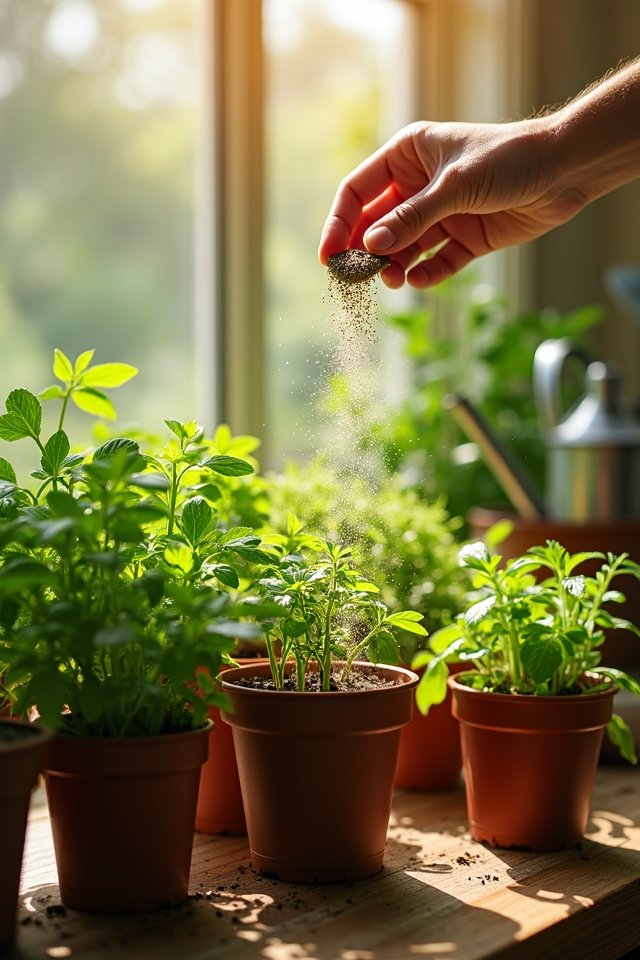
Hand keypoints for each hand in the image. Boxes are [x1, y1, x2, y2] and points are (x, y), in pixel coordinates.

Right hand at [318, 118, 583, 288]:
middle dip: (366, 250)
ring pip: (406, 247)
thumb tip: (372, 244)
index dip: (339, 223)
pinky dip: (427, 274)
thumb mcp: (455, 186)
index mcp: (408, 155)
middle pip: (377, 223)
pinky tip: (420, 280)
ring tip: (392, 280)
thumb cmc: (509, 159)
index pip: (358, 192)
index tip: (328, 256)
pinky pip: (436, 262)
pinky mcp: (466, 238)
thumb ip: (412, 217)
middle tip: (356, 277)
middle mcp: (420, 185)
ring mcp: (442, 213)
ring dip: (395, 265)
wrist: (565, 170)